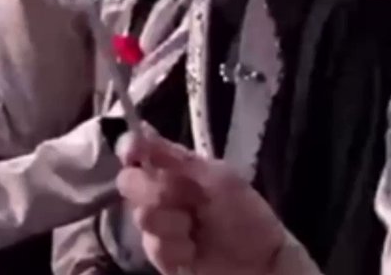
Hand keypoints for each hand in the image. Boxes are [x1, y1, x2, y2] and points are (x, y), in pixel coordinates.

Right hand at [117, 129, 284, 274]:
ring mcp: (157, 224)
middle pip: (128, 181)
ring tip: (195, 228)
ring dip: (172, 223)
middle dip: (155, 190)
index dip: (129, 146)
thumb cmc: (246, 213)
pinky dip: (175, 250)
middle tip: (185, 198)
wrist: (262, 266)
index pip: (138, 147)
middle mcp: (159, 191)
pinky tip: (193, 252)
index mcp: (175, 165)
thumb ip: (178, 159)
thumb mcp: (220, 179)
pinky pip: (152, 247)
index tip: (133, 153)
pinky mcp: (159, 256)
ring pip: (140, 216)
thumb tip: (142, 130)